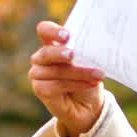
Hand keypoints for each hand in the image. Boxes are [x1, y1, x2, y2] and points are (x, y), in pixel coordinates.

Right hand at [29, 21, 104, 136]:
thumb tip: (93, 47)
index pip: (44, 30)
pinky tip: (90, 84)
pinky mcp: (40, 89)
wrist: (89, 105)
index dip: (52, 31)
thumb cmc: (88, 79)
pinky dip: (75, 84)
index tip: (67, 36)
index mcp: (52, 44)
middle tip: (73, 55)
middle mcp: (42, 58)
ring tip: (98, 75)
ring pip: (55, 71)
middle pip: (47, 52)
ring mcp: (38, 74)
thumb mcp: (88, 63)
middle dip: (61, 53)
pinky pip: (56, 85)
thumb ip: (84, 53)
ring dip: (79, 73)